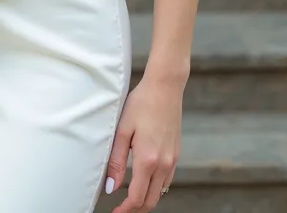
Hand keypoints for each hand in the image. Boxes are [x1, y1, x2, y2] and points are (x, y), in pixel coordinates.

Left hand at [105, 73, 181, 211]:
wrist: (165, 87)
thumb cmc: (141, 103)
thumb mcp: (122, 130)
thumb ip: (116, 161)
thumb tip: (111, 187)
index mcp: (148, 160)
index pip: (136, 198)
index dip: (124, 210)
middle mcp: (164, 164)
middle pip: (150, 201)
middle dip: (135, 209)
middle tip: (120, 208)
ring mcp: (172, 160)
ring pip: (159, 193)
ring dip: (145, 199)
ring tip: (129, 197)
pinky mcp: (176, 154)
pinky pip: (167, 181)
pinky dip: (155, 188)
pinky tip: (144, 180)